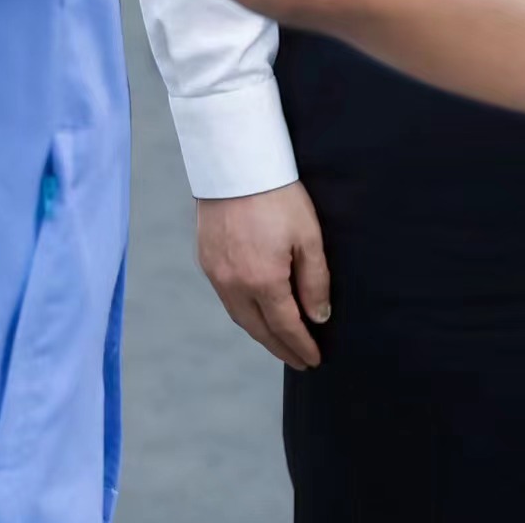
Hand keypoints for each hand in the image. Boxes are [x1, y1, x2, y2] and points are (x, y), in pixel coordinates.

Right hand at [196, 181, 331, 368]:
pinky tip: (255, 311)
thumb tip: (318, 317)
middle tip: (298, 361)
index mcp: (264, 281)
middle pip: (259, 330)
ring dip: (260, 333)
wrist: (235, 164)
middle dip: (280, 348)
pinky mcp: (206, 260)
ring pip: (240, 317)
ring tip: (279, 341)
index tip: (314, 360)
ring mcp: (216, 274)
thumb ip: (315, 281)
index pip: (286, 327)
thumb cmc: (278, 195)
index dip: (301, 346)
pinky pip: (226, 298)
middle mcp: (235, 285)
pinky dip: (243, 312)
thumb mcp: (308, 236)